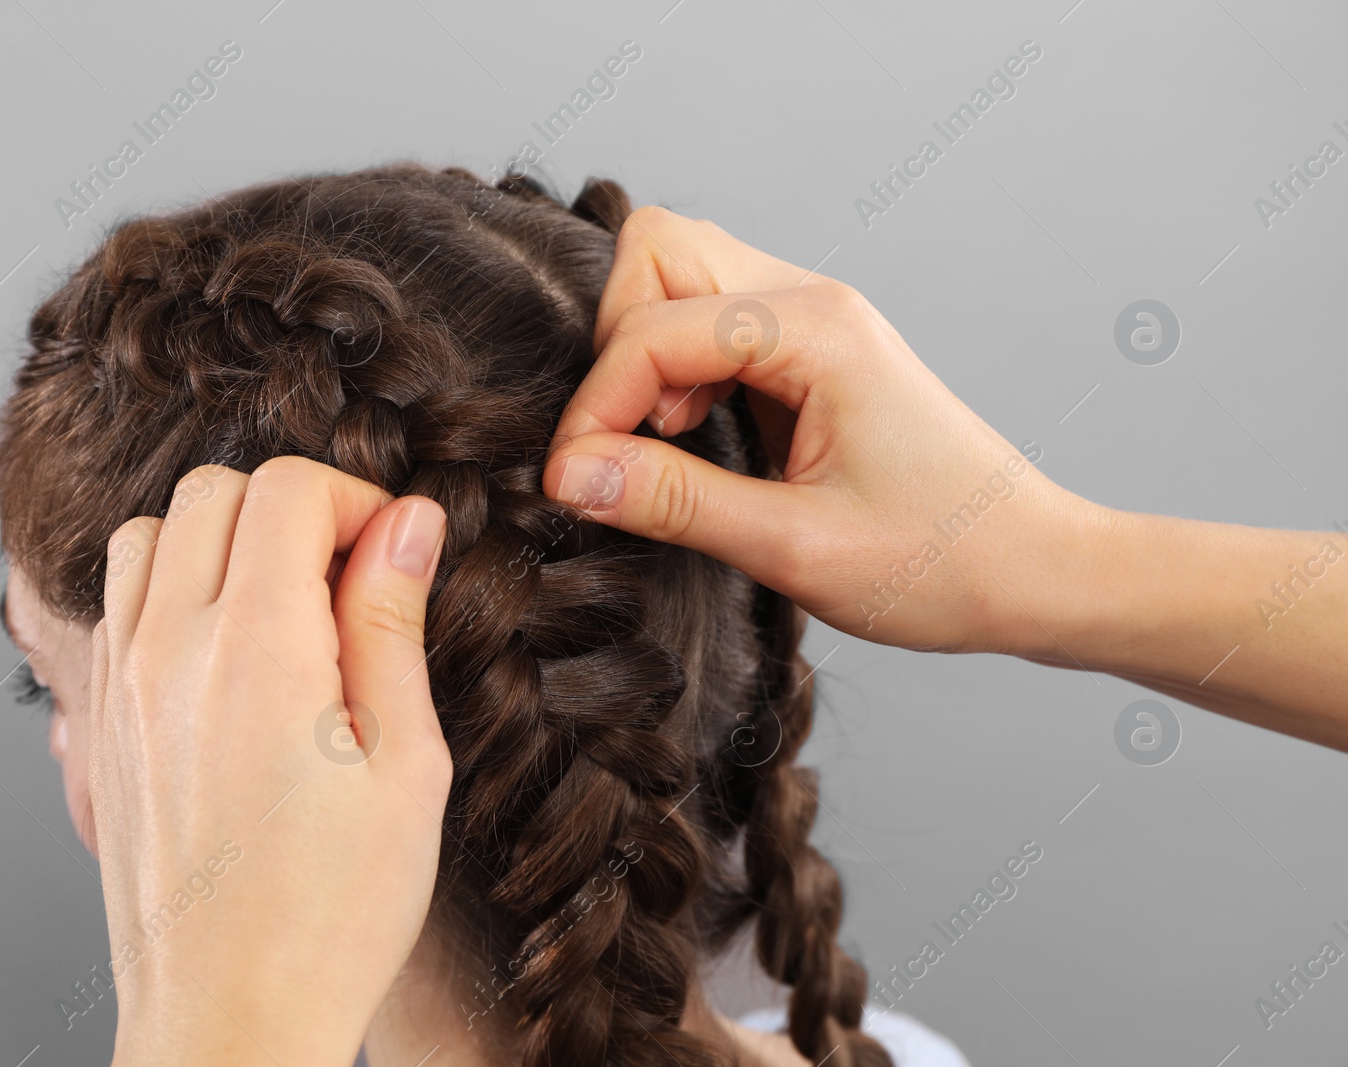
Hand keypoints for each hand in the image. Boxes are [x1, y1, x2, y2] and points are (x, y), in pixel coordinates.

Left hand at [89, 457, 451, 1066]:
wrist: (231, 1018)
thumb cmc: (333, 914)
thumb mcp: (407, 765)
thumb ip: (393, 624)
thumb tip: (408, 524)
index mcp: (256, 651)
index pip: (287, 489)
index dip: (356, 499)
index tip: (393, 550)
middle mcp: (169, 652)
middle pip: (213, 490)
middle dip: (293, 507)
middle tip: (349, 575)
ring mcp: (120, 686)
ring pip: (152, 534)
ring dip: (224, 540)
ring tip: (287, 609)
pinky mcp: (100, 723)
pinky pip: (120, 603)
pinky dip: (174, 589)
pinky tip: (232, 655)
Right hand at [543, 206, 1103, 654]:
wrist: (1034, 569)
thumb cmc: (940, 562)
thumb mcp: (795, 548)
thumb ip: (675, 501)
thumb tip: (570, 473)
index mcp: (818, 334)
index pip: (655, 328)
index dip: (596, 405)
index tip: (574, 482)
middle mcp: (812, 302)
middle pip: (659, 252)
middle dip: (615, 346)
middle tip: (624, 443)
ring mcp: (811, 318)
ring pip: (678, 275)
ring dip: (644, 353)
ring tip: (664, 441)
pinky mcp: (807, 349)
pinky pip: (708, 319)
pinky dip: (675, 369)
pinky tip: (695, 435)